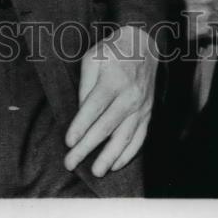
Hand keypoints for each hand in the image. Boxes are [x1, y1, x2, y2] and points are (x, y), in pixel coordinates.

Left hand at [64, 24, 156, 177]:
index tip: (69, 142)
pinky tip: (116, 164)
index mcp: (113, 80)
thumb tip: (81, 112)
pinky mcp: (148, 113)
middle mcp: (129, 96)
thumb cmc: (112, 51)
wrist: (143, 45)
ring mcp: (141, 106)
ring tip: (96, 171)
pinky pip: (140, 138)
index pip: (94, 108)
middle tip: (71, 162)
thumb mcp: (93, 58)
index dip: (80, 127)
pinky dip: (128, 153)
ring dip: (109, 157)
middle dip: (87, 148)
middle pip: (106, 127)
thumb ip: (85, 85)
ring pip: (124, 137)